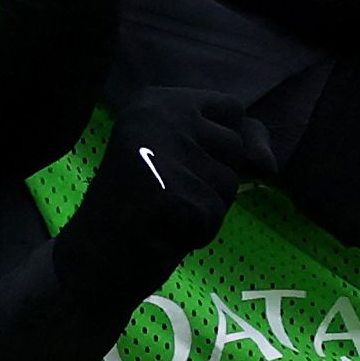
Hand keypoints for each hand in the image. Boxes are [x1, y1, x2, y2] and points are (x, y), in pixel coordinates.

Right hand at [54, 88, 274, 298]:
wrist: (90, 262)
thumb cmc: (146, 208)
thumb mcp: (192, 159)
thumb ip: (239, 142)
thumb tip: (268, 163)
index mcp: (157, 98)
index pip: (233, 110)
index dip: (218, 148)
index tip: (176, 165)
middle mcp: (156, 114)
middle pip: (234, 146)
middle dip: (212, 181)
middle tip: (166, 194)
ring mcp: (159, 150)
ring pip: (229, 182)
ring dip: (205, 208)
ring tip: (163, 213)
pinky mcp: (164, 188)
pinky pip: (213, 214)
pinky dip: (196, 232)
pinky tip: (160, 231)